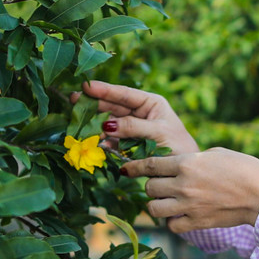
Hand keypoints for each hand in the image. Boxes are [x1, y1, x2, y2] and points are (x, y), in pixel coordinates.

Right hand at [74, 80, 199, 155]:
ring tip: (79, 124)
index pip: (125, 94)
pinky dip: (102, 141)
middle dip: (94, 104)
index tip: (87, 86)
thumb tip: (107, 125)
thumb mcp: (158, 133)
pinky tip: (94, 142)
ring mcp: (133, 129)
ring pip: (109, 123)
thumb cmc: (178, 146)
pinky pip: (111, 140)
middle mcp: (140, 113)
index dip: (105, 90)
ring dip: (95, 124)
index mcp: (150, 103)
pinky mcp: (127, 145)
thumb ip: (133, 127)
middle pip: (113, 106)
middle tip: (73, 101)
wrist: (185, 173)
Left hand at [123, 149, 258, 231]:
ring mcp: (188, 206)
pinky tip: (180, 216)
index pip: (150, 165)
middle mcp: (183, 185)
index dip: (134, 167)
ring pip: (154, 208)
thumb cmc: (244, 168)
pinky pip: (172, 226)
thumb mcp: (216, 154)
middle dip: (151, 185)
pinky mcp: (196, 223)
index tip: (125, 169)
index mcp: (187, 163)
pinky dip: (172, 222)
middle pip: (150, 187)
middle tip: (160, 185)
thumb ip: (193, 159)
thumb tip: (180, 164)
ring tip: (166, 201)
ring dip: (157, 204)